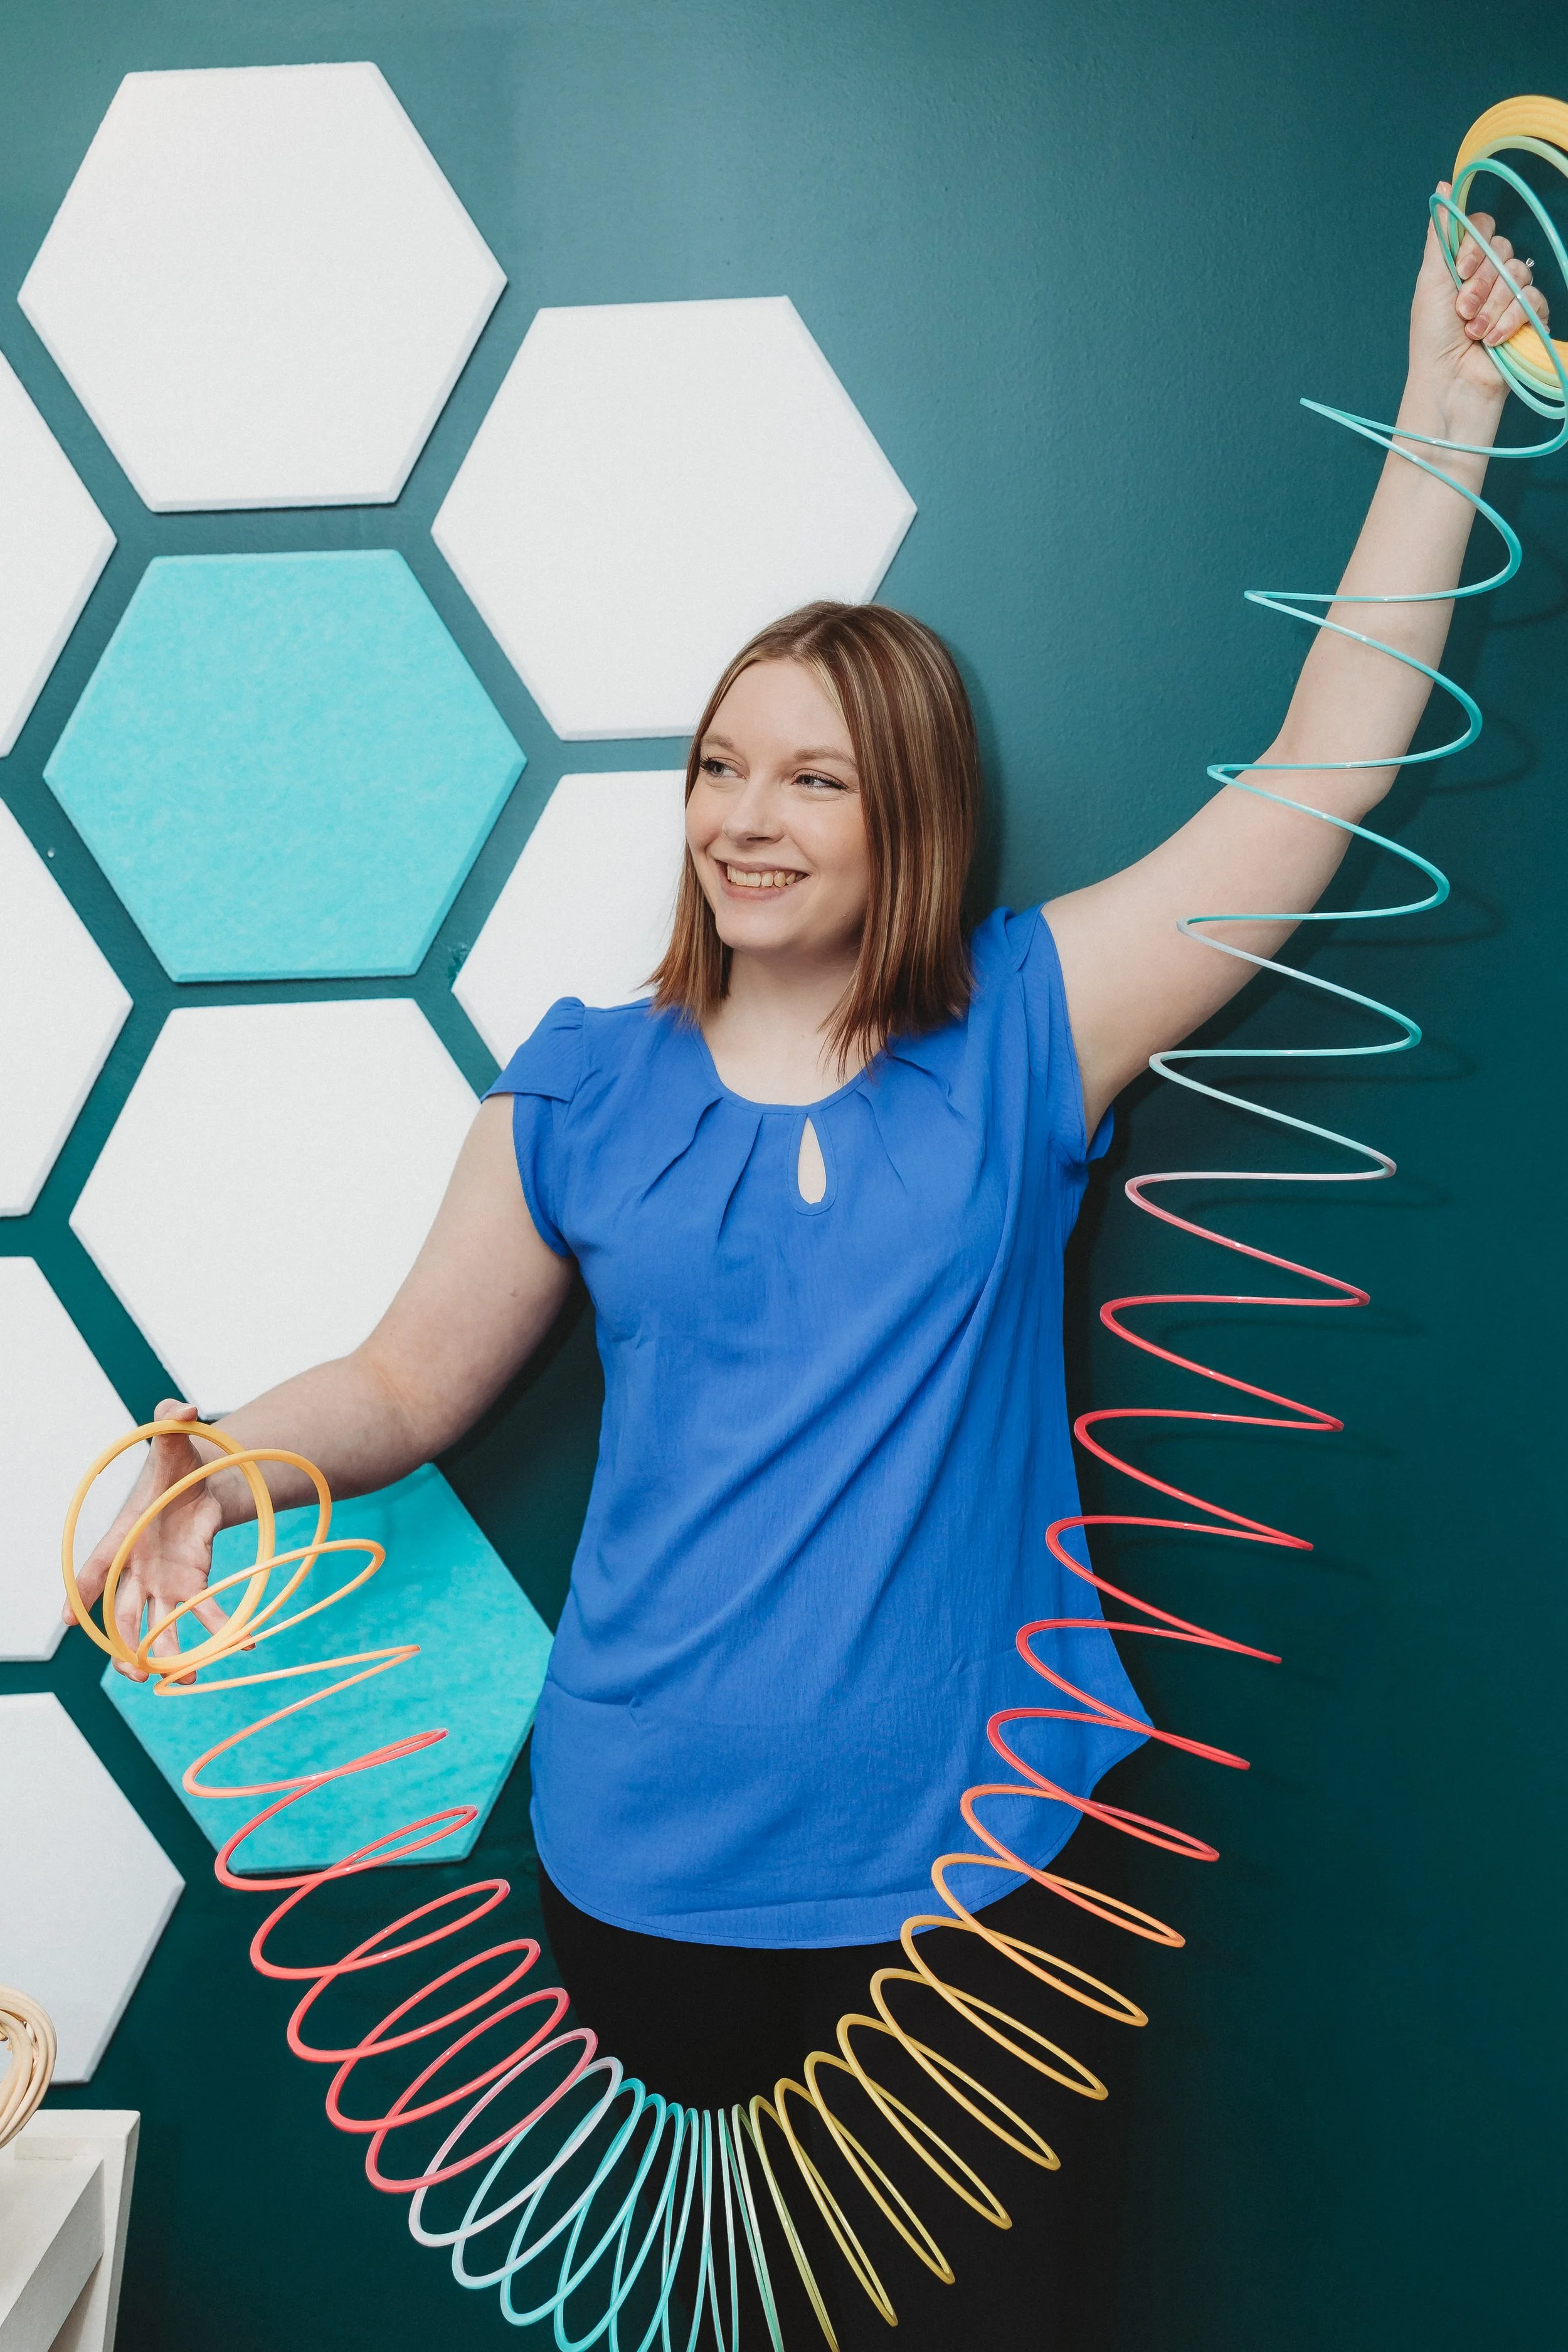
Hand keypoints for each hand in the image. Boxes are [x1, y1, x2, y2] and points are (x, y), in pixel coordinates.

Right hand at [68, 1399, 231, 1679]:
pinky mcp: (192, 1585)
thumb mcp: (173, 1440)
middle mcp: (135, 1568)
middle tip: (134, 1671)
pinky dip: (219, 1629)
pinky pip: (203, 1613)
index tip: (70, 1621)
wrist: (199, 1481)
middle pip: (120, 1615)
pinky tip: (240, 1643)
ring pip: (155, 1626)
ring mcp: (161, 1582)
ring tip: (184, 1677)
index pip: (94, 1568)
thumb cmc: (175, 1465)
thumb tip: (179, 1406)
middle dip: (124, 1645)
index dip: (80, 1593)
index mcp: (122, 1536)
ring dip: (166, 1654)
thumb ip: (171, 1422)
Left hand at [1409, 182, 1548, 418]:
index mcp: (1465, 264)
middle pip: (1504, 250)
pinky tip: (1491, 340)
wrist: (1449, 383)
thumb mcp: (1430, 281)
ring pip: (1519, 274)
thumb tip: (1443, 185)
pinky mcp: (1529, 319)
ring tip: (1473, 331)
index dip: (1476, 245)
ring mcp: (1511, 297)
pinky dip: (1510, 320)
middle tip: (1462, 311)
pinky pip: (1534, 300)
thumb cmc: (1432, 338)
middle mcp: (1490, 276)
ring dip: (1492, 306)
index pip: (1484, 228)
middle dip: (1481, 283)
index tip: (1460, 271)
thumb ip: (1441, 236)